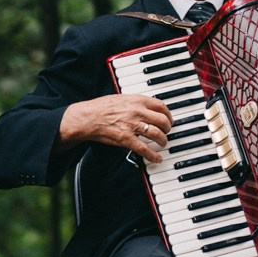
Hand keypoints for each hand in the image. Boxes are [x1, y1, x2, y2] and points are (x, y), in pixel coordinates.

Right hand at [57, 94, 172, 162]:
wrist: (88, 117)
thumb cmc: (101, 107)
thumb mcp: (121, 98)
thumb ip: (136, 102)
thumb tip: (148, 106)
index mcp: (137, 100)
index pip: (161, 106)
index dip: (168, 114)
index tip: (169, 119)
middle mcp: (137, 112)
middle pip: (163, 121)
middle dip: (168, 128)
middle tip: (167, 132)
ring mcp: (132, 126)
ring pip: (157, 134)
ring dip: (163, 141)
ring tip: (163, 143)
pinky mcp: (126, 139)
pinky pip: (145, 149)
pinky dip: (153, 155)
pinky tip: (157, 158)